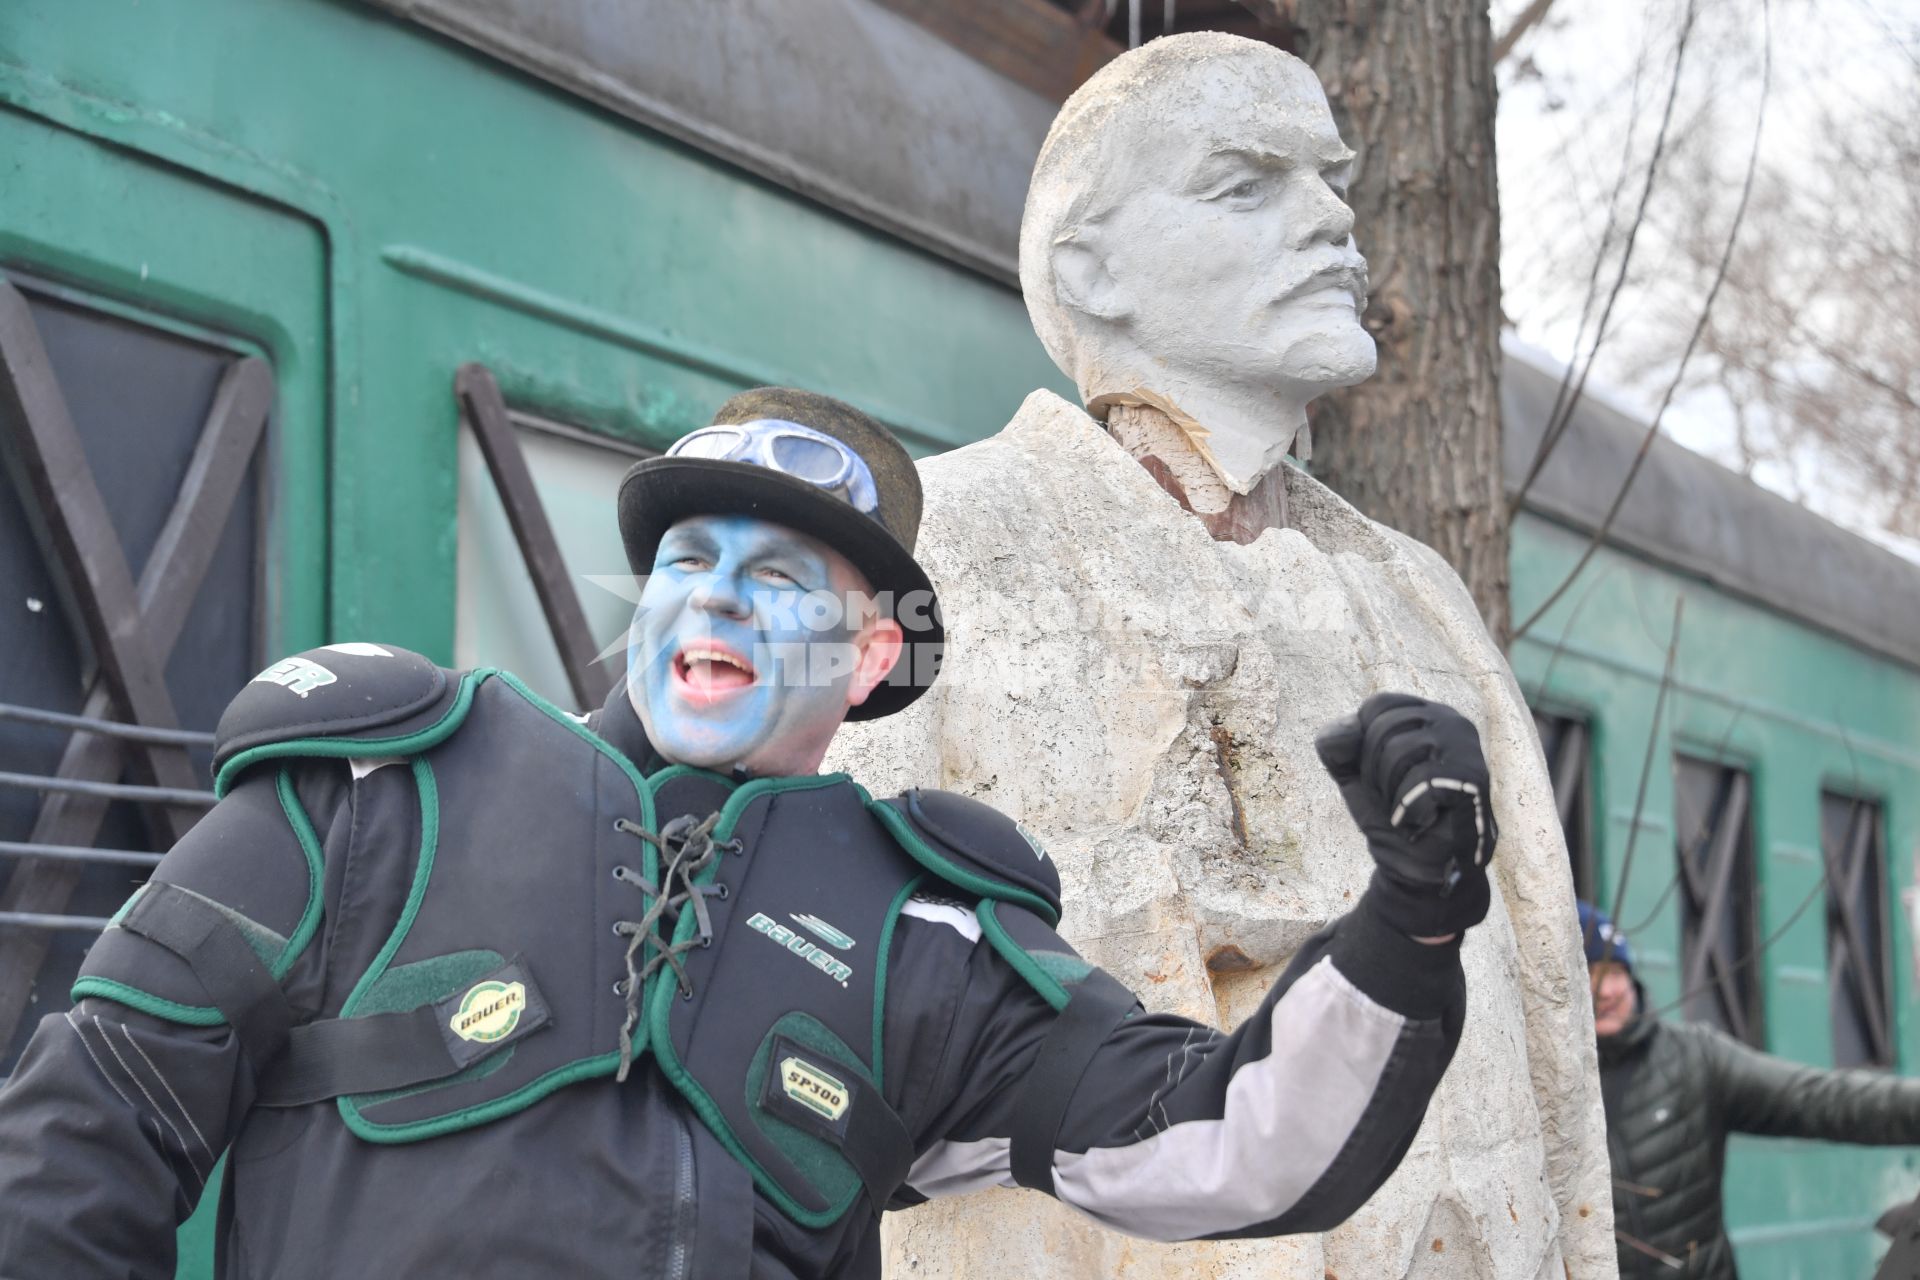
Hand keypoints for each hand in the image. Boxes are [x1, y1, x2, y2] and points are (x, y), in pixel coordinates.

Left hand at [1315, 692, 1498, 938]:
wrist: (1416, 869)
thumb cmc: (1390, 816)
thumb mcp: (1353, 775)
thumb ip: (1338, 745)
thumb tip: (1347, 726)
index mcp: (1425, 715)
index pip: (1377, 706)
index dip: (1363, 745)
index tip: (1380, 777)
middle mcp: (1451, 722)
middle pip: (1383, 728)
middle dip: (1374, 773)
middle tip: (1395, 799)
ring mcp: (1466, 749)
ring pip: (1398, 752)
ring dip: (1390, 793)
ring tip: (1409, 810)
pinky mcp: (1473, 780)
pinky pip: (1422, 780)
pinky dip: (1408, 810)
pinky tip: (1421, 822)